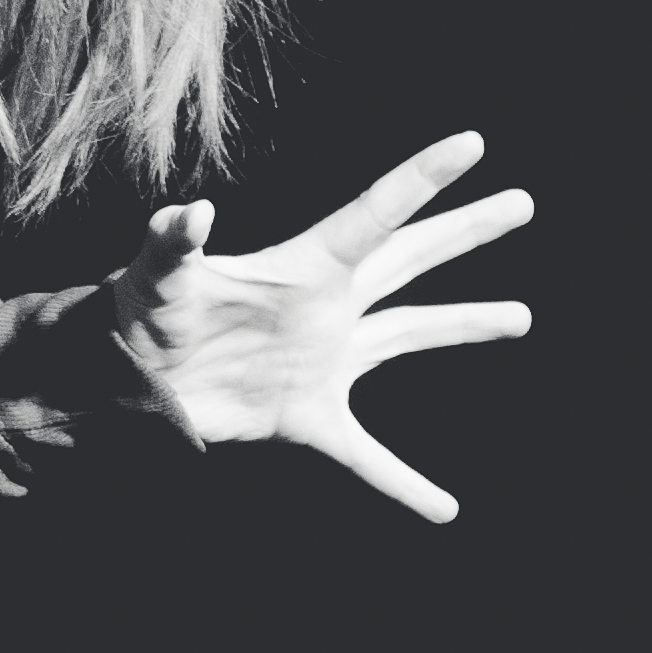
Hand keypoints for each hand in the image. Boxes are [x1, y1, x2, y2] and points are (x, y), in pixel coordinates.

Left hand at [107, 130, 533, 520]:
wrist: (129, 378)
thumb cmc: (140, 313)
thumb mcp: (155, 273)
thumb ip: (172, 240)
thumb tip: (194, 211)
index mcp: (305, 267)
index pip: (375, 212)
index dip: (422, 177)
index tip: (471, 142)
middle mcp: (328, 306)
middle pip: (411, 258)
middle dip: (466, 230)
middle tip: (522, 203)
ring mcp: (325, 359)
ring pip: (411, 333)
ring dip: (465, 324)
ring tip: (521, 315)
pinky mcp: (309, 415)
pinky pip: (368, 457)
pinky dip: (403, 485)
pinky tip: (443, 510)